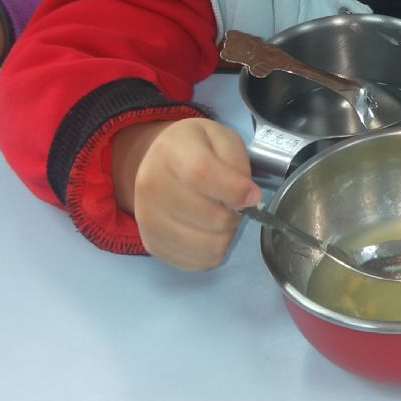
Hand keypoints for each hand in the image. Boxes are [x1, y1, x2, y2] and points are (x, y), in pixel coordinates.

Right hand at [111, 116, 259, 270]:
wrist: (160, 164)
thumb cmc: (197, 149)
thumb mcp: (222, 138)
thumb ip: (237, 162)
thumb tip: (247, 198)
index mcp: (170, 151)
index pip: (201, 174)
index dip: (234, 190)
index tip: (252, 195)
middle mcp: (150, 186)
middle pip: (210, 217)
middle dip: (234, 213)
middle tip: (231, 204)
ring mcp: (148, 220)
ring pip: (209, 245)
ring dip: (225, 234)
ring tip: (219, 216)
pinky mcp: (152, 245)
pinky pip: (198, 262)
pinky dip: (212, 250)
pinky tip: (207, 231)